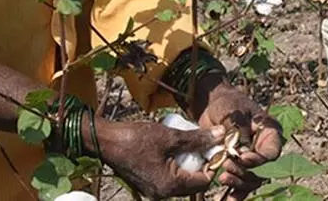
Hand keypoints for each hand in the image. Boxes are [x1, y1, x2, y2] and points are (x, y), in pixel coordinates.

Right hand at [96, 118, 223, 198]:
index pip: (204, 181)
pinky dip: (176, 165)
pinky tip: (175, 148)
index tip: (215, 146)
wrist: (105, 141)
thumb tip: (222, 135)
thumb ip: (198, 139)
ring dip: (189, 163)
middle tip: (203, 143)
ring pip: (182, 180)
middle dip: (201, 163)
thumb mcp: (171, 136)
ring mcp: (154, 191)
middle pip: (194, 183)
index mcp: (170, 185)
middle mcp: (162, 193)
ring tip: (189, 143)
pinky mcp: (148, 184)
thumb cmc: (137, 138)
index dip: (213, 163)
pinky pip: (170, 178)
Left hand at [196, 79, 283, 198]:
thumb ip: (238, 130)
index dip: (260, 159)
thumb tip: (242, 150)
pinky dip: (234, 193)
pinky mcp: (239, 168)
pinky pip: (240, 185)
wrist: (213, 107)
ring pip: (251, 180)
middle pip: (262, 171)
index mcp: (270, 133)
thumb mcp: (233, 113)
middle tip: (226, 168)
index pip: (271, 152)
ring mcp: (251, 160)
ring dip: (238, 184)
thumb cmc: (227, 104)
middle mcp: (263, 149)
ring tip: (222, 178)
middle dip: (245, 173)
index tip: (243, 158)